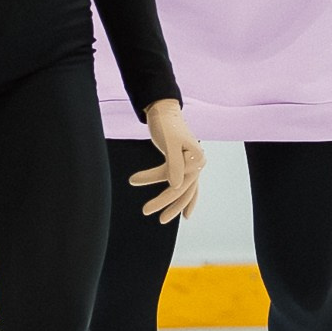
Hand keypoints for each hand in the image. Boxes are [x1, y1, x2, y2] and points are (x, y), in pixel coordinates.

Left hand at [129, 99, 206, 222]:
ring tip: (161, 219)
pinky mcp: (187, 167)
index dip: (153, 179)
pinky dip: (187, 201)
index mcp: (196, 157)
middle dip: (163, 201)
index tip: (133, 179)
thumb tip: (176, 185)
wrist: (165, 111)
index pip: (176, 176)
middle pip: (181, 188)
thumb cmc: (166, 124)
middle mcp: (199, 164)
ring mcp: (194, 166)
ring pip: (185, 191)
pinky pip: (189, 188)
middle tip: (145, 210)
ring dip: (174, 206)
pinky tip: (185, 215)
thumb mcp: (168, 143)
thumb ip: (173, 164)